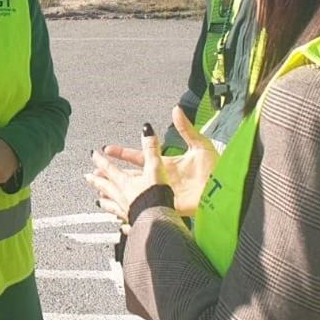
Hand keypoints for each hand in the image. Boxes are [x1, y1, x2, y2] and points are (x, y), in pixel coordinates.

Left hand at [86, 123, 167, 234]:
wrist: (160, 221)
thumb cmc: (157, 195)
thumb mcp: (156, 167)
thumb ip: (151, 148)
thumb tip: (146, 129)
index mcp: (125, 182)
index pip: (109, 168)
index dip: (101, 160)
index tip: (93, 155)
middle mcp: (122, 197)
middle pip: (105, 187)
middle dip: (96, 180)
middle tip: (87, 177)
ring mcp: (126, 212)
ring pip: (111, 206)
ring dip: (104, 202)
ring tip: (98, 201)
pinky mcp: (133, 225)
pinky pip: (124, 223)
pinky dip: (121, 223)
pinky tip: (120, 227)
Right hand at [87, 107, 218, 229]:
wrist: (225, 189)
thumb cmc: (215, 168)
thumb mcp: (199, 144)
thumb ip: (185, 128)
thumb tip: (175, 109)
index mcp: (166, 164)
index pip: (139, 157)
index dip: (123, 153)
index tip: (107, 149)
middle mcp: (160, 179)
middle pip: (131, 175)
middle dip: (112, 172)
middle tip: (94, 169)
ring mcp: (162, 193)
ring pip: (134, 192)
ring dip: (116, 191)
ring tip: (97, 190)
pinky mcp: (166, 206)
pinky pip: (145, 206)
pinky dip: (130, 207)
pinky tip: (115, 210)